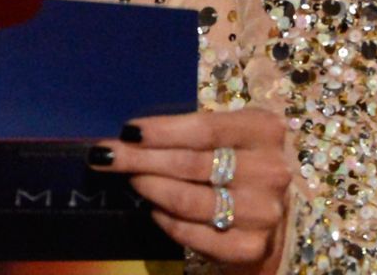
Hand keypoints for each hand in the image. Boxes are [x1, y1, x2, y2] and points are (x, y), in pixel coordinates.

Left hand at [88, 108, 289, 272]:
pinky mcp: (251, 246)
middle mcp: (270, 171)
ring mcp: (264, 212)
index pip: (205, 129)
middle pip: (191, 164)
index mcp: (263, 130)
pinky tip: (155, 209)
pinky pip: (193, 234)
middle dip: (140, 160)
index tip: (126, 132)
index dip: (161, 131)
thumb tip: (127, 136)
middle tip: (106, 157)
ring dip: (150, 189)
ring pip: (189, 200)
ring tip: (132, 180)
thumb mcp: (222, 133)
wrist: (264, 211)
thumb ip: (185, 131)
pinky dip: (166, 221)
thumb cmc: (232, 159)